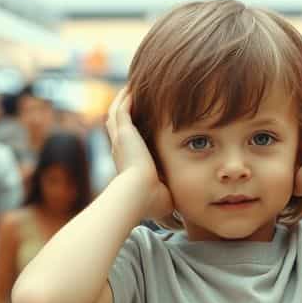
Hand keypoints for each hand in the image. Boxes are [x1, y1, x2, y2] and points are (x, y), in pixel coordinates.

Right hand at [106, 90, 173, 220]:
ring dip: (124, 98)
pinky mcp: (124, 133)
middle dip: (125, 108)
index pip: (126, 140)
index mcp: (127, 161)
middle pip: (117, 122)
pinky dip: (126, 97)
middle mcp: (120, 148)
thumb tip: (184, 217)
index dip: (131, 129)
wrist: (138, 196)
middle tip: (134, 94)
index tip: (141, 120)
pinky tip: (134, 86)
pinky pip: (122, 109)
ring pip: (117, 112)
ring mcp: (120, 140)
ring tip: (133, 84)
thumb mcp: (163, 195)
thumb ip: (171, 195)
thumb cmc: (151, 202)